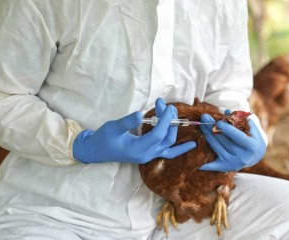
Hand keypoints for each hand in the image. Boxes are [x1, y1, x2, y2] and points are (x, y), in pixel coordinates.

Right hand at [72, 98, 195, 163]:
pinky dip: (180, 149)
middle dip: (169, 120)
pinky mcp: (149, 154)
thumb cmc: (103, 138)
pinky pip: (168, 153)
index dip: (165, 120)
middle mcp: (146, 155)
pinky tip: (192, 145)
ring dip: (172, 127)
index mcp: (138, 149)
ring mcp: (149, 156)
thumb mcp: (113, 128)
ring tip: (171, 111)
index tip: (167, 106)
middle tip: (166, 104)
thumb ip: (127, 122)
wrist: (96, 151)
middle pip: (165, 137)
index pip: (158, 134)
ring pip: (168, 143)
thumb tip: (140, 114)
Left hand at [198, 113, 265, 171]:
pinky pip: (212, 166)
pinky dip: (204, 164)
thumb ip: (241, 119)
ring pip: (216, 148)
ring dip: (207, 136)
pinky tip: (195, 160)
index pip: (238, 137)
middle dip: (213, 128)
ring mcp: (233, 164)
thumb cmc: (252, 137)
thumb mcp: (252, 128)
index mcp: (251, 147)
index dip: (228, 130)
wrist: (255, 156)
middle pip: (224, 141)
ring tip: (202, 125)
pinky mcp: (225, 167)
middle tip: (204, 117)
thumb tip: (226, 111)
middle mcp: (242, 157)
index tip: (219, 122)